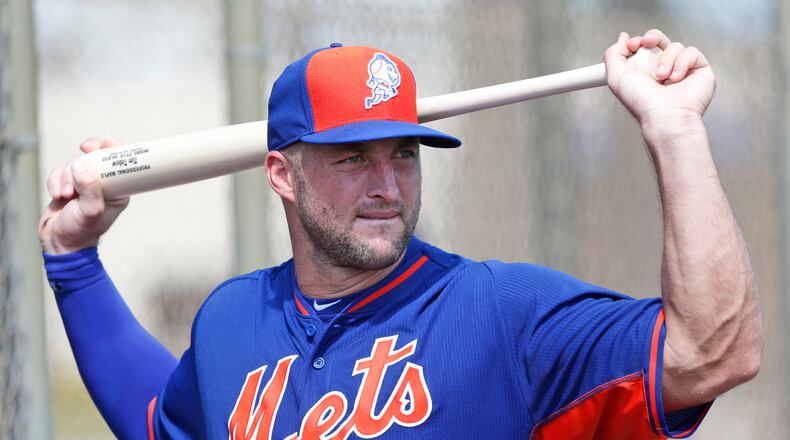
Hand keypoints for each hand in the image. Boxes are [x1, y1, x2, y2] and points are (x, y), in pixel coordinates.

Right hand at [39, 137, 129, 253]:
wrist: (59, 242)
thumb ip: (90, 189)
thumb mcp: (90, 212)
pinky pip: (59, 171)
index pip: (119, 160)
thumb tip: (82, 167)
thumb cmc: (81, 231)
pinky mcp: (68, 184)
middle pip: (95, 156)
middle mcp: (103, 183)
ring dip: (67, 177)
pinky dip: (55, 181)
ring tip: (67, 195)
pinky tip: (57, 195)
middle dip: (83, 161)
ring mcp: (85, 183)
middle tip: (79, 159)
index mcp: (118, 189)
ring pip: (74, 164)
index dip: (109, 147)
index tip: (95, 147)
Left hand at [605, 29, 714, 124]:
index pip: (643, 46)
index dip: (639, 40)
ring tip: (661, 77)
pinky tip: (676, 79)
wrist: (664, 116)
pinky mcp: (699, 69)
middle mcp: (663, 69)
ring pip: (675, 46)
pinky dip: (682, 63)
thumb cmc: (642, 102)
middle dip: (652, 37)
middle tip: (646, 43)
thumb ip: (613, 55)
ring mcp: (682, 69)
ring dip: (665, 59)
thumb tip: (623, 37)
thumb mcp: (616, 77)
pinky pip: (691, 52)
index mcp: (644, 71)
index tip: (633, 45)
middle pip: (660, 40)